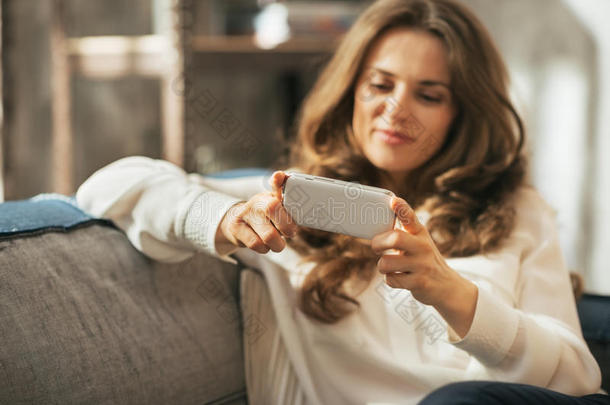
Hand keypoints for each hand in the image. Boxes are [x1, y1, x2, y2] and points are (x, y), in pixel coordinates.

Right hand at [218, 171, 297, 253]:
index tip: (278, 177)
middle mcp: (257, 200)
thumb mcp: (276, 208)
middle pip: (272, 208)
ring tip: (277, 243)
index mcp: (270, 194)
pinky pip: (256, 244)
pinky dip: (265, 248)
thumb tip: (304, 207)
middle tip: (290, 233)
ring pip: (268, 234)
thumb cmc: (264, 216)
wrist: (236, 222)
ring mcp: (245, 213)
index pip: (275, 182)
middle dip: (288, 227)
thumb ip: (291, 207)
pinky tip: (265, 245)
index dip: (278, 179)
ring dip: (278, 244)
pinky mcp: (235, 227)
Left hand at [371, 197, 477, 337]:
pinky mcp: (420, 282)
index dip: (401, 208)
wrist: (446, 285)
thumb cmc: (423, 259)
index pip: (410, 217)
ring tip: (390, 266)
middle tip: (376, 248)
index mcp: (420, 233)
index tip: (393, 201)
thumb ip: (401, 232)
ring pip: (387, 262)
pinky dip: (390, 279)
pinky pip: (391, 279)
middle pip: (396, 238)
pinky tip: (399, 277)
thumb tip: (377, 224)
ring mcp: (422, 265)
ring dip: (382, 266)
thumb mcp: (418, 241)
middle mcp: (423, 246)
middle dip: (378, 243)